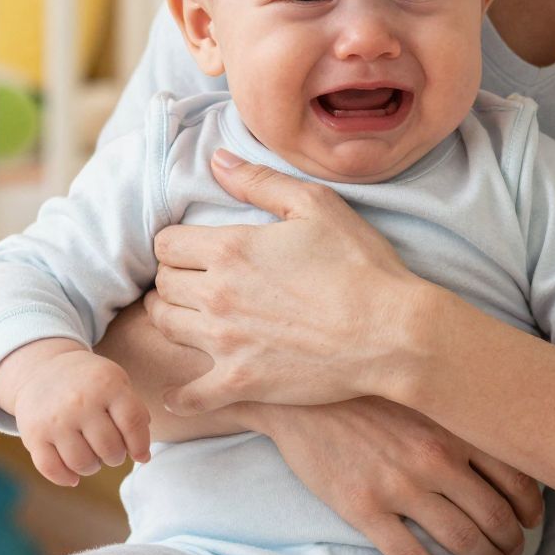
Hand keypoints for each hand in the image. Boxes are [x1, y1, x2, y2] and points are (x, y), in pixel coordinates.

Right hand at [13, 347, 152, 487]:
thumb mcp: (116, 382)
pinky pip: (52, 469)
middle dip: (115, 457)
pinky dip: (66, 478)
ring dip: (92, 467)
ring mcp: (55, 419)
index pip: (133, 423)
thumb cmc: (89, 382)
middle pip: (110, 449)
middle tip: (110, 450)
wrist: (41, 369)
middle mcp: (80, 401)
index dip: (140, 445)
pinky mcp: (33, 435)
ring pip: (83, 464)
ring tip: (91, 455)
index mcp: (107, 384)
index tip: (140, 454)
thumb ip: (134, 413)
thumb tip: (142, 455)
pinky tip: (73, 474)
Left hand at [149, 149, 420, 412]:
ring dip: (173, 318)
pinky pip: (190, 394)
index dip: (177, 243)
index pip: (166, 243)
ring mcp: (226, 342)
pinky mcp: (241, 382)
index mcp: (229, 248)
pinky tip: (178, 393)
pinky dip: (180, 394)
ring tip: (190, 316)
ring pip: (166, 327)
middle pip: (162, 284)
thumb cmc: (360, 264)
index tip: (193, 248)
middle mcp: (217, 295)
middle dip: (174, 277)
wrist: (392, 332)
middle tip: (194, 280)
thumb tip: (217, 160)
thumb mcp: (316, 206)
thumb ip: (259, 182)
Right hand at [256, 397, 543, 554]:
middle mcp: (434, 458)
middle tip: (512, 551)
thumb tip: (502, 437)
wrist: (298, 395)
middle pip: (495, 516)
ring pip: (461, 541)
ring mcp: (399, 486)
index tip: (530, 520)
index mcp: (452, 428)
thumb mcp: (421, 392)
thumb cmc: (365, 390)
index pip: (516, 478)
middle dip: (510, 541)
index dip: (531, 508)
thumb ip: (458, 416)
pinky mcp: (364, 508)